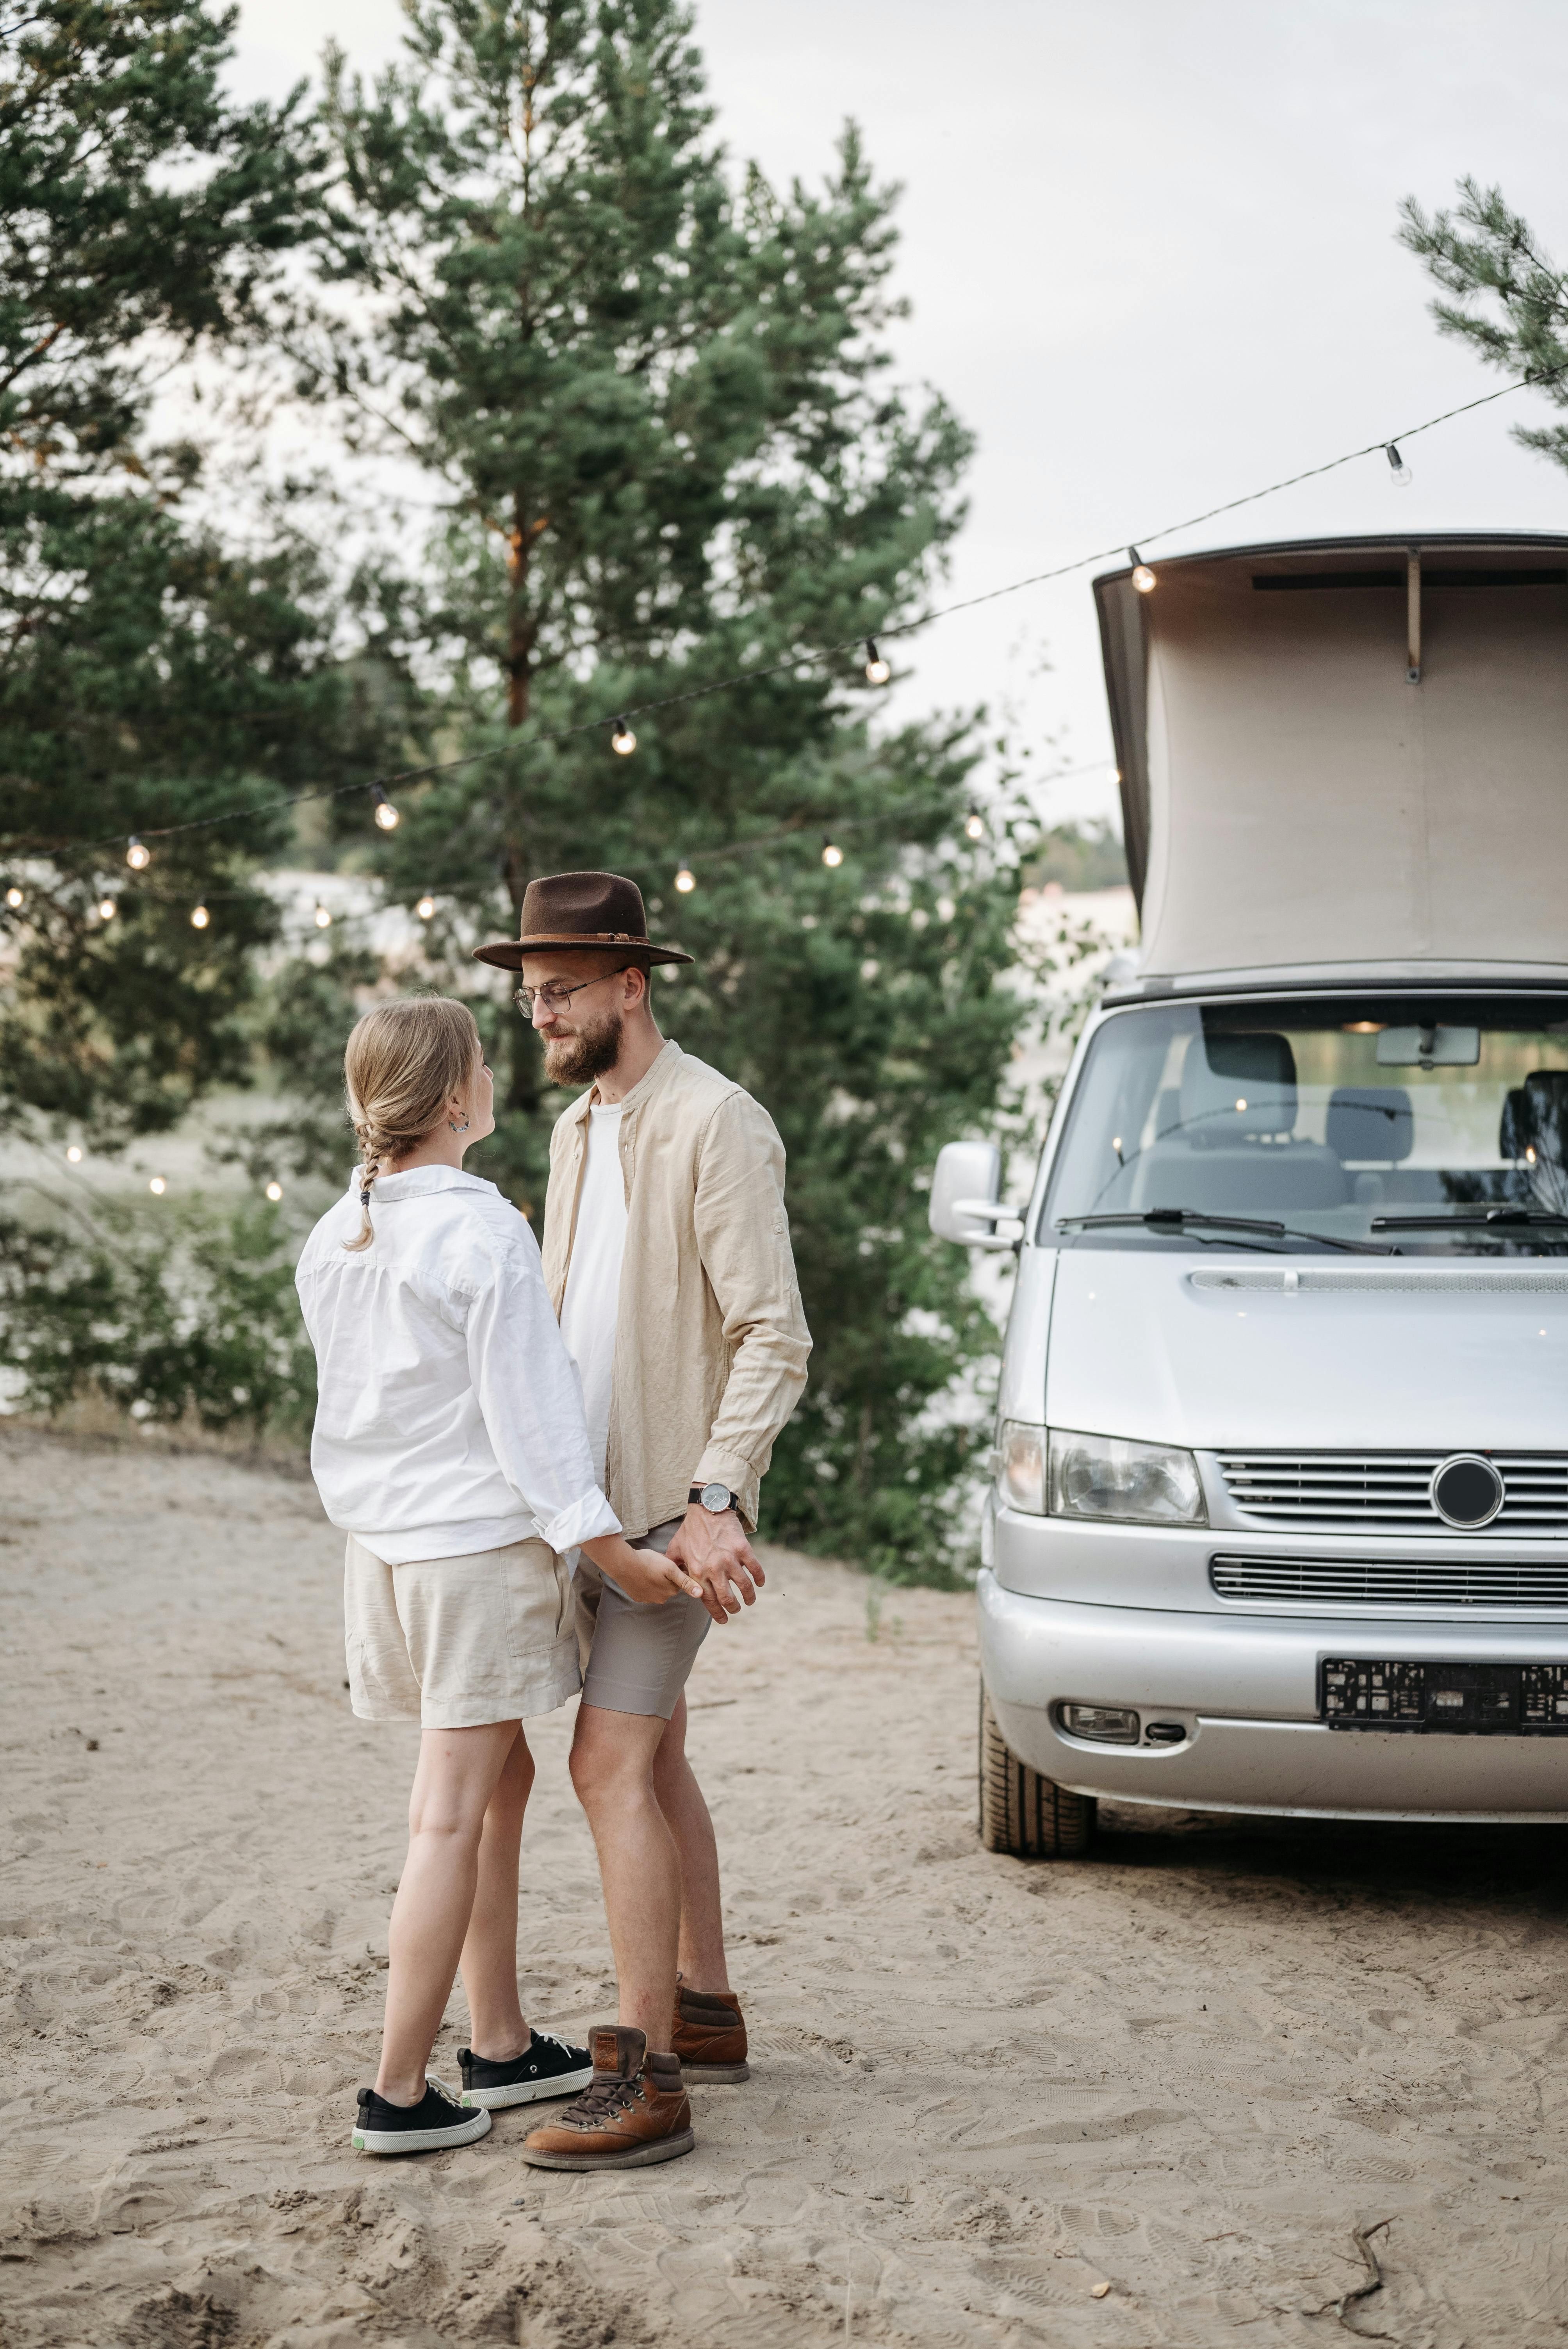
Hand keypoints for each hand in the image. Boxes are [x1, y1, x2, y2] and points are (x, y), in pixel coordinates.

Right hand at [580, 1532, 701, 1609]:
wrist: (623, 1563)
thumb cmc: (648, 1562)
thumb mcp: (670, 1568)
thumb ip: (686, 1581)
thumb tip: (701, 1594)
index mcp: (670, 1591)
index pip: (679, 1582)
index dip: (676, 1571)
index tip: (669, 1563)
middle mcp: (660, 1599)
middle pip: (668, 1586)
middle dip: (665, 1576)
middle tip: (657, 1564)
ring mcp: (646, 1599)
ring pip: (656, 1588)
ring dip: (655, 1579)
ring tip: (648, 1567)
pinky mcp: (636, 1596)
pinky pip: (645, 1590)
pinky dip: (644, 1582)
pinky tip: (641, 1573)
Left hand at [665, 1504, 765, 1627]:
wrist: (707, 1508)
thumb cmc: (690, 1529)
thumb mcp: (676, 1549)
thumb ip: (674, 1567)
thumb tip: (671, 1581)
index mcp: (697, 1571)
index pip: (708, 1600)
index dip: (718, 1613)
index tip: (724, 1620)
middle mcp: (714, 1568)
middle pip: (728, 1598)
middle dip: (734, 1608)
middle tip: (737, 1609)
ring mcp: (730, 1559)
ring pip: (744, 1586)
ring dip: (749, 1597)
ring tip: (750, 1600)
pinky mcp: (743, 1549)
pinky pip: (755, 1569)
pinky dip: (759, 1579)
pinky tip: (759, 1583)